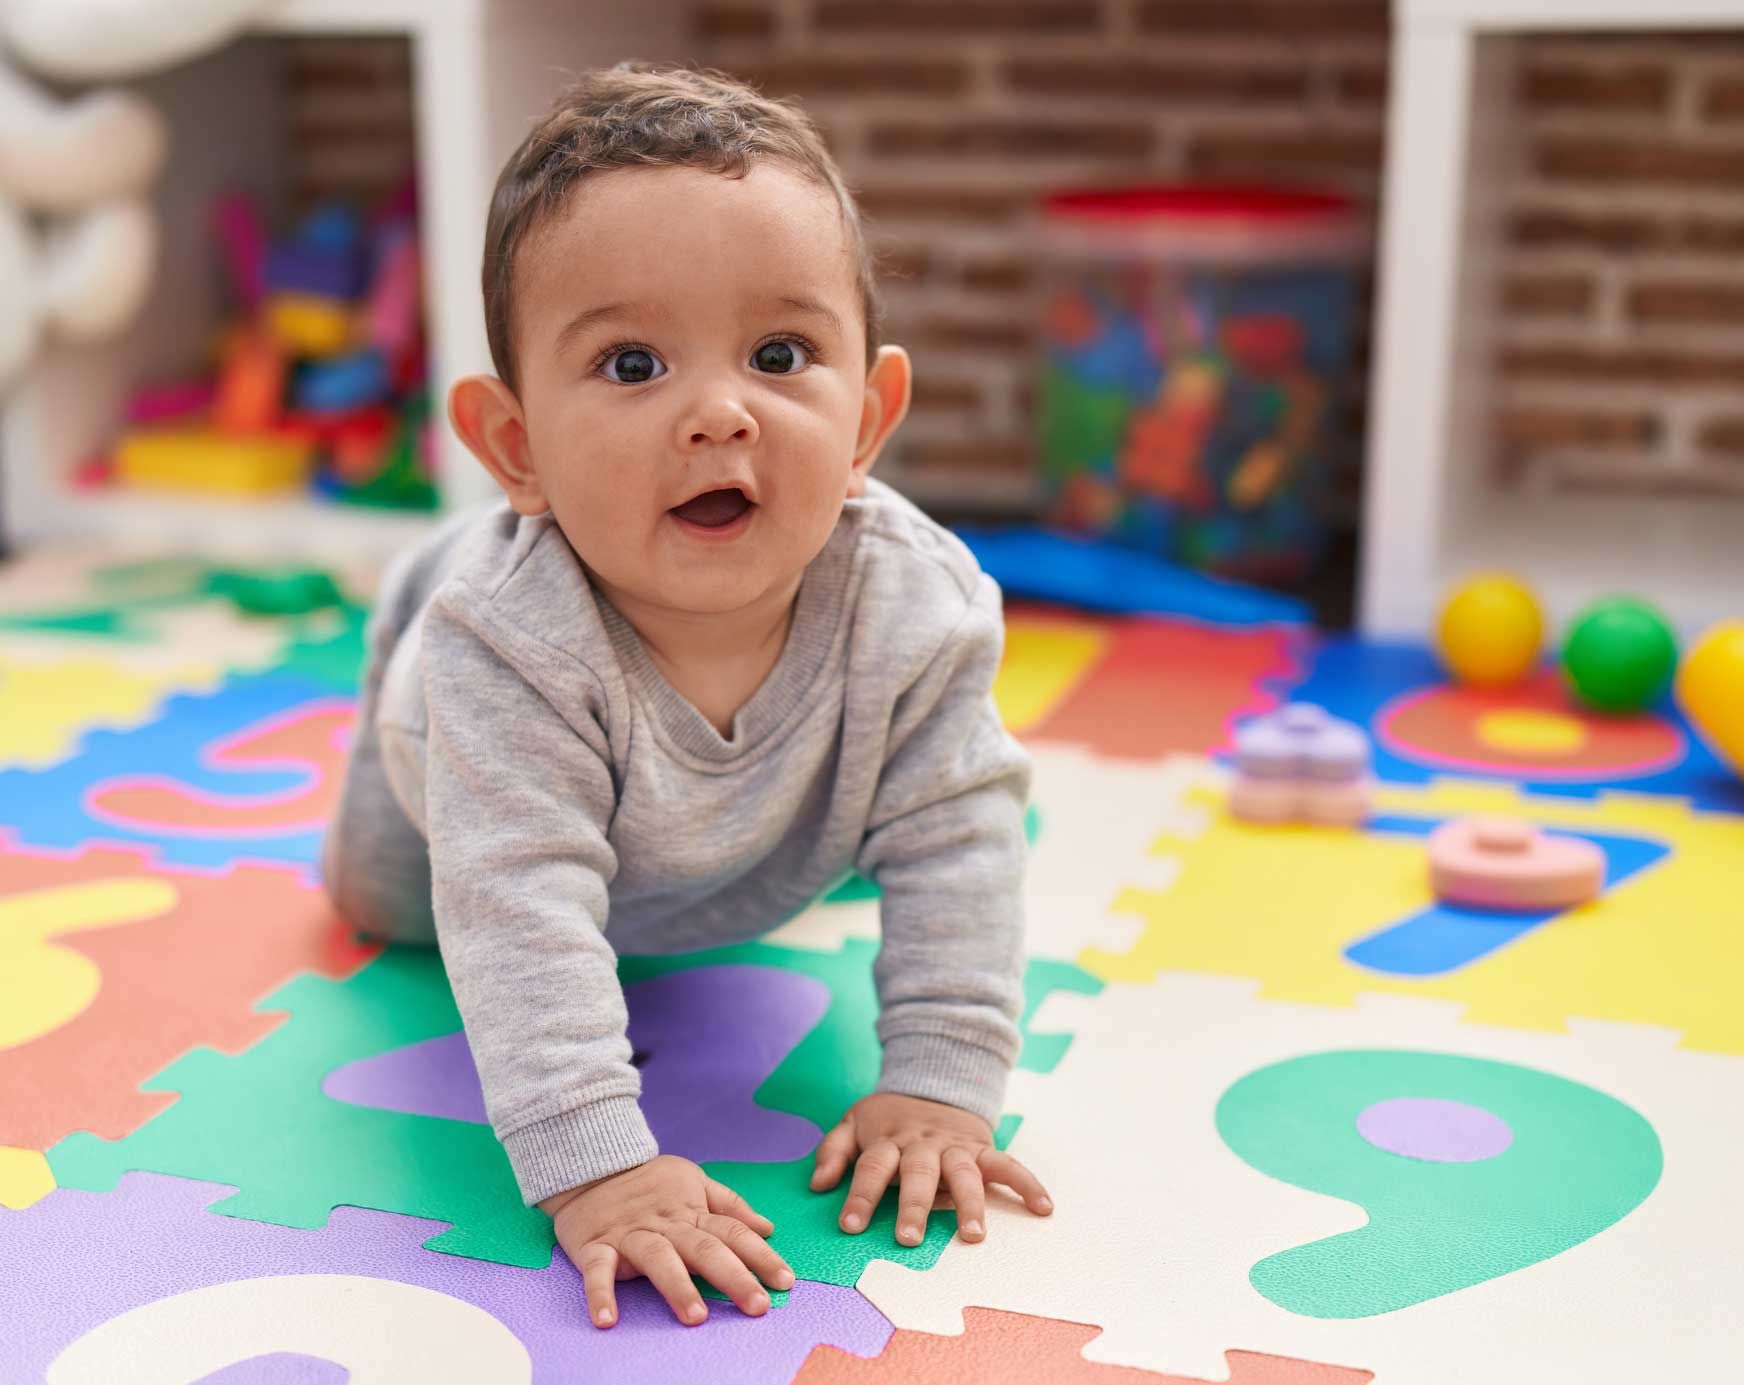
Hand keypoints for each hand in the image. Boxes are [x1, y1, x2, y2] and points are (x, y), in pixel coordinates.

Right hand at [539, 1155, 794, 1328]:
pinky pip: (597, 1272)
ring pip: (658, 1260)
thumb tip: (767, 1227)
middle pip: (705, 1250)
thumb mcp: (693, 1180)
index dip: (761, 1256)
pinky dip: (600, 1294)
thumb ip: (730, 1205)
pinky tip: (607, 1320)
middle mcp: (666, 1226)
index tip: (786, 1281)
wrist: (589, 1163)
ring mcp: (631, 1236)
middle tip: (758, 1306)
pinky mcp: (595, 1246)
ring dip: (677, 1287)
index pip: (734, 1233)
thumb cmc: (647, 1180)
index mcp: (692, 1212)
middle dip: (734, 1277)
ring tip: (695, 1317)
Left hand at [808, 1092, 1052, 1246]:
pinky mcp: (982, 1146)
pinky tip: (1043, 1207)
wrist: (932, 1078)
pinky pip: (1007, 1164)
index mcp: (889, 1140)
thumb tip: (818, 1184)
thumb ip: (834, 1151)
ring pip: (963, 1173)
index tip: (849, 1226)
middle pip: (918, 1174)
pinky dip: (1026, 1183)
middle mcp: (923, 1144)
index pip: (872, 1167)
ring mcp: (955, 1145)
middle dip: (914, 1206)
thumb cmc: (888, 1116)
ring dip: (970, 1203)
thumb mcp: (854, 1122)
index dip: (860, 1196)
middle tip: (909, 1238)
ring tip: (974, 1235)